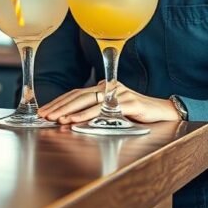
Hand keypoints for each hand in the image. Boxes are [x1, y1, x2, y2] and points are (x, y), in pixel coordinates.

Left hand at [37, 81, 181, 124]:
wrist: (162, 111)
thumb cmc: (136, 112)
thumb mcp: (113, 108)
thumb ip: (98, 108)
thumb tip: (75, 115)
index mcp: (102, 87)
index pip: (75, 93)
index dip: (59, 101)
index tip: (45, 111)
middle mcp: (107, 87)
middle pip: (78, 95)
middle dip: (59, 106)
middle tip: (44, 115)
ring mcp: (116, 93)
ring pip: (87, 101)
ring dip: (69, 110)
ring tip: (56, 119)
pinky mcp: (126, 102)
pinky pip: (103, 109)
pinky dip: (87, 115)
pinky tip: (76, 120)